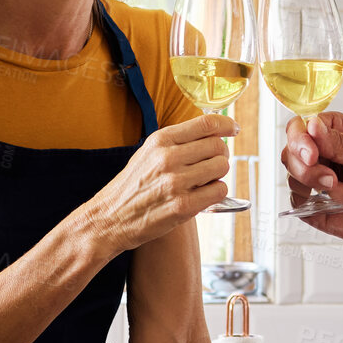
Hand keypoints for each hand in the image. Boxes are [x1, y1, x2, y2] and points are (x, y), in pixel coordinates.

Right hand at [81, 114, 233, 258]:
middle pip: (218, 146)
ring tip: (203, 182)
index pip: (206, 124)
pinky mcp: (183, 206)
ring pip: (221, 168)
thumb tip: (211, 131)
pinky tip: (202, 196)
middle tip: (211, 164)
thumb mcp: (148, 153)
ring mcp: (176, 182)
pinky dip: (215, 193)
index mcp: (160, 140)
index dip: (226, 125)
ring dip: (218, 175)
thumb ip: (177, 142)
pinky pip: (219, 191)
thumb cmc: (132, 186)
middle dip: (220, 155)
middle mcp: (168, 158)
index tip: (233, 129)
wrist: (110, 218)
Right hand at [281, 111, 342, 244]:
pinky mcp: (307, 200)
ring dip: (321, 188)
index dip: (301, 138)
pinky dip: (317, 206)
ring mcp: (310, 175)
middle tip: (332, 180)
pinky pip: (296, 200)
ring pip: (292, 175)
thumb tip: (313, 126)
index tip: (312, 155)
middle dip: (309, 169)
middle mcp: (319, 151)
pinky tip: (339, 205)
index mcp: (335, 132)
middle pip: (290, 151)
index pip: (303, 124)